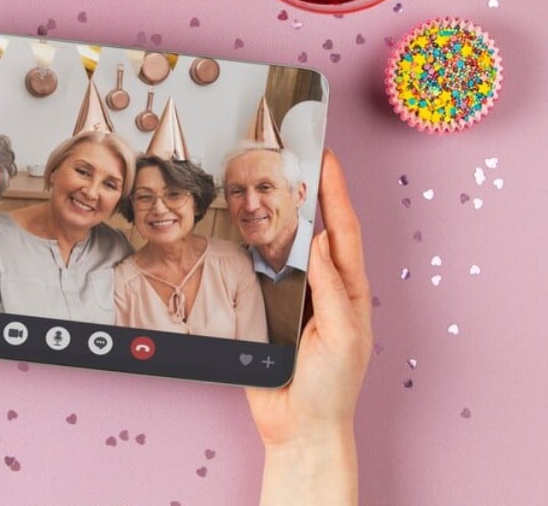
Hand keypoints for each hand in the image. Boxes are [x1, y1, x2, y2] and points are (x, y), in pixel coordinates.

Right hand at [247, 149, 371, 504]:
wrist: (298, 428)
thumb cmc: (330, 388)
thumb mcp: (343, 337)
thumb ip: (331, 290)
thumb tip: (319, 240)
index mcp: (349, 291)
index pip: (342, 230)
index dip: (335, 192)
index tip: (326, 158)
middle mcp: (321, 287)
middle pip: (313, 229)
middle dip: (306, 192)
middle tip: (292, 157)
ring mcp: (292, 297)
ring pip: (282, 247)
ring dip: (275, 216)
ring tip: (264, 183)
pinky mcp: (264, 310)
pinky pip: (254, 272)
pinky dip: (248, 248)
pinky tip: (237, 232)